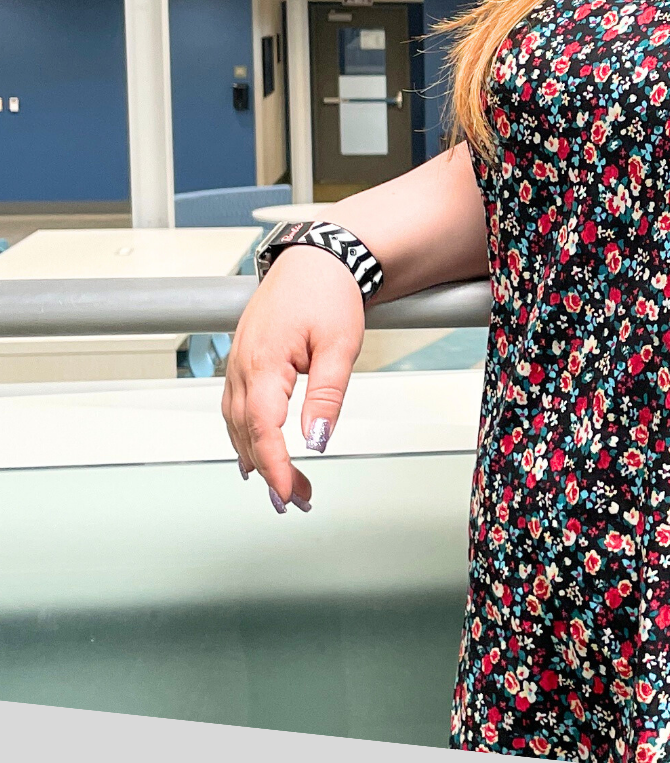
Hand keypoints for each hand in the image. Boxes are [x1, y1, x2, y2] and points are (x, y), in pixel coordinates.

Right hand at [221, 247, 365, 511]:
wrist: (316, 260)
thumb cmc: (327, 294)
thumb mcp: (340, 347)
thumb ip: (327, 395)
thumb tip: (318, 439)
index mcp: (264, 362)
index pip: (262, 428)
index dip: (274, 466)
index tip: (288, 494)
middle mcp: (242, 366)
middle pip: (247, 433)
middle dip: (270, 472)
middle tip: (297, 501)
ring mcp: (238, 364)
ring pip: (235, 424)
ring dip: (257, 459)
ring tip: (284, 489)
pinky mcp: (242, 363)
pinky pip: (235, 409)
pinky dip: (244, 437)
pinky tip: (254, 456)